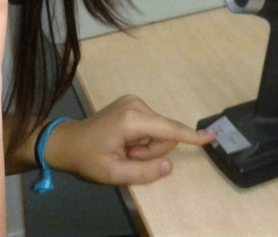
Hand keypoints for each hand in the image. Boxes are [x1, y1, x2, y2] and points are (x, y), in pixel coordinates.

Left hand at [46, 95, 216, 184]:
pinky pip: (151, 126)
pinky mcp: (133, 104)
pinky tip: (123, 142)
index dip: (191, 136)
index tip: (211, 136)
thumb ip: (143, 173)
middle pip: (165, 133)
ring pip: (159, 131)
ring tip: (123, 151)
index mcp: (132, 119)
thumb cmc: (87, 159)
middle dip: (151, 151)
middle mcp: (136, 104)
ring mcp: (134, 102)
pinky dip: (141, 139)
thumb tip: (169, 165)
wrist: (65, 143)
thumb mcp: (113, 174)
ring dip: (146, 147)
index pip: (169, 130)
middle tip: (127, 157)